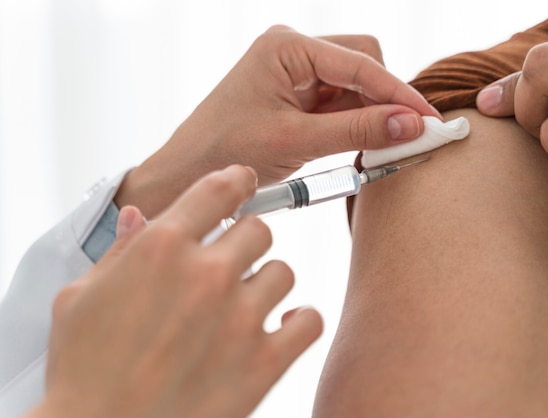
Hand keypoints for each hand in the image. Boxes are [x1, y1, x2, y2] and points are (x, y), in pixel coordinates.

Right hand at [30, 165, 321, 417]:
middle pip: (259, 230)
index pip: (220, 189)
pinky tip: (280, 326)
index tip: (245, 183)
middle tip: (228, 264)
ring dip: (266, 283)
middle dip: (244, 241)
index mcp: (162, 249)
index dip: (237, 180)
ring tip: (242, 305)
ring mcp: (240, 319)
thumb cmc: (83, 370)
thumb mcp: (81, 298)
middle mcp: (207, 275)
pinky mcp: (264, 363)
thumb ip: (119, 251)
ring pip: (284, 272)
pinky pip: (310, 319)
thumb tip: (139, 218)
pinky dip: (299, 320)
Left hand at [116, 25, 439, 218]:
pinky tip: (359, 143)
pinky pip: (341, 100)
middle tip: (405, 138)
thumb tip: (411, 126)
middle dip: (386, 98)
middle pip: (364, 62)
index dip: (399, 94)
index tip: (430, 122)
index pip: (361, 62)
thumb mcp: (297, 142)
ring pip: (357, 83)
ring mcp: (296, 70)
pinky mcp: (298, 92)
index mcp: (286, 46)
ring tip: (380, 147)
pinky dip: (356, 121)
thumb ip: (356, 130)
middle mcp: (294, 49)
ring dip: (371, 113)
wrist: (189, 172)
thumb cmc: (227, 151)